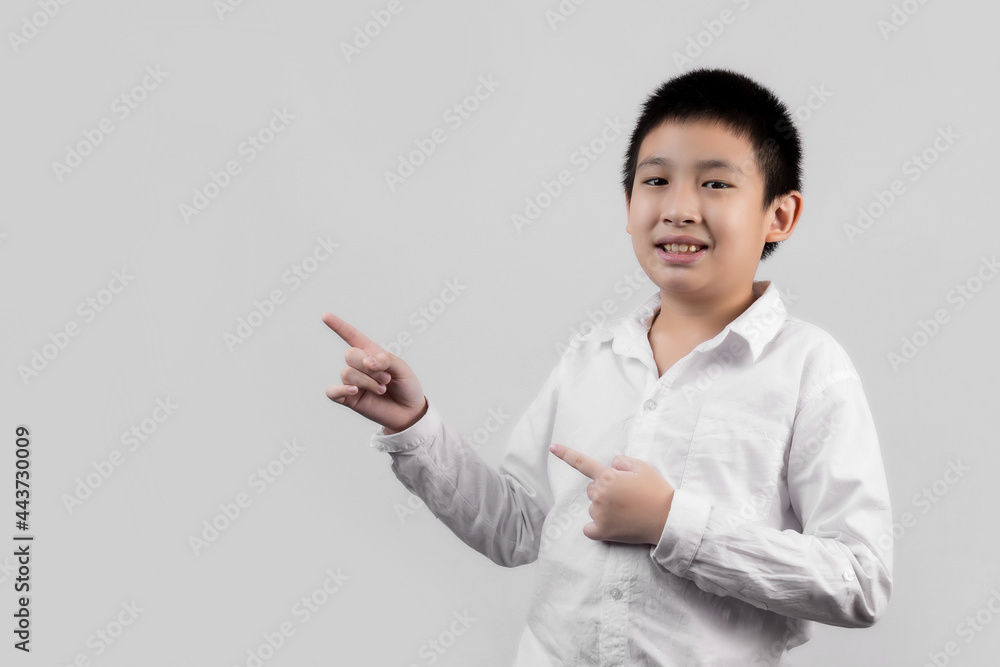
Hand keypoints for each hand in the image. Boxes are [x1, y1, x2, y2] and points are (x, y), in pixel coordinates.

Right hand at [322, 312, 426, 433]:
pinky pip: (332, 392)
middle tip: (387, 379)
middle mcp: (359, 366)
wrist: (409, 412)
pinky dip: (342, 389)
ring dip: (368, 381)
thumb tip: (367, 361)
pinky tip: (354, 391)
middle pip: (350, 355)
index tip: (325, 316)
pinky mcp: (348, 399)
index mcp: (371, 353)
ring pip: (348, 373)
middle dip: (370, 367)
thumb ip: (386, 359)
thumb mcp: (402, 368)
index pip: (352, 336)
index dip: (338, 326)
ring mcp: (352, 382)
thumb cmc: (406, 387)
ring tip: (383, 389)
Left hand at [549, 443, 673, 545]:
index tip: (552, 447)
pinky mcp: (603, 532)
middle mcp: (600, 494)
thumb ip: (622, 462)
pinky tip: (611, 526)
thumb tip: (611, 465)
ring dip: (604, 508)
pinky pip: (589, 529)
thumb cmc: (657, 491)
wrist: (668, 519)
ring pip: (593, 507)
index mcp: (608, 476)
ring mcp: (600, 514)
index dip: (566, 454)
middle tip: (626, 496)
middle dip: (605, 490)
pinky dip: (596, 528)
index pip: (583, 463)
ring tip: (627, 511)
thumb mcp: (643, 467)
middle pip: (592, 489)